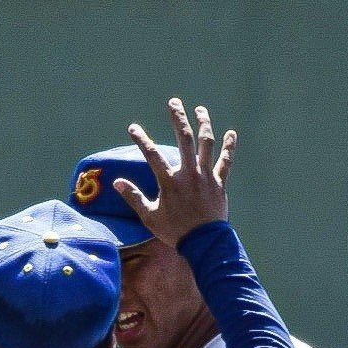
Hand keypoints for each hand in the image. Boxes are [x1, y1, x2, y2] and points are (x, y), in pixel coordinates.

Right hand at [114, 98, 235, 246]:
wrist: (204, 244)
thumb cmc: (175, 232)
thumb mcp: (150, 216)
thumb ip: (134, 197)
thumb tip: (116, 183)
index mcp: (169, 182)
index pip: (152, 154)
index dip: (141, 139)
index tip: (133, 128)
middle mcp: (189, 174)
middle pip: (184, 138)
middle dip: (178, 118)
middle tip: (174, 102)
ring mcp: (206, 177)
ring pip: (207, 144)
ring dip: (204, 124)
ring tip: (200, 110)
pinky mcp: (219, 183)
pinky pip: (226, 161)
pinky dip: (229, 147)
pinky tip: (231, 134)